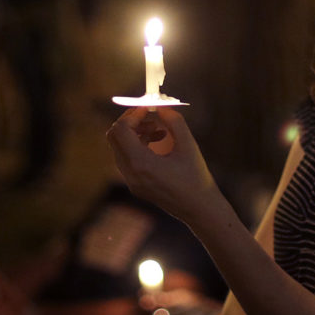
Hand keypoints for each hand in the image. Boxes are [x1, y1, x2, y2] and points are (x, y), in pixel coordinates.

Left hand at [106, 107, 221, 226]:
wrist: (200, 210)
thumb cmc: (197, 178)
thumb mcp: (188, 145)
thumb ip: (174, 121)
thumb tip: (161, 104)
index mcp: (141, 164)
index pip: (121, 130)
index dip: (133, 114)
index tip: (149, 108)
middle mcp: (130, 173)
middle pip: (114, 137)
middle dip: (130, 122)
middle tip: (150, 116)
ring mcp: (131, 181)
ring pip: (119, 147)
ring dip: (135, 133)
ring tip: (160, 130)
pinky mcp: (135, 185)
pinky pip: (127, 159)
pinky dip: (137, 146)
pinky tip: (158, 142)